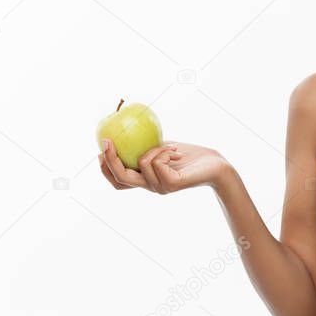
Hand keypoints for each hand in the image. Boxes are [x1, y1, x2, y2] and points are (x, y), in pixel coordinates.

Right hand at [98, 139, 227, 193]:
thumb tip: (125, 128)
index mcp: (146, 180)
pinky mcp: (171, 184)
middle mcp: (151, 187)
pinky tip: (175, 152)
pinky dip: (164, 151)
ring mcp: (160, 188)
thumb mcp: (163, 147)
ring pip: (141, 163)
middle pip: (121, 178)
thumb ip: (146, 145)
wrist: (216, 166)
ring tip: (171, 147)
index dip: (105, 169)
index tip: (99, 150)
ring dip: (154, 148)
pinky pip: (157, 162)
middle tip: (107, 141)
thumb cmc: (190, 156)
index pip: (119, 181)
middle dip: (110, 159)